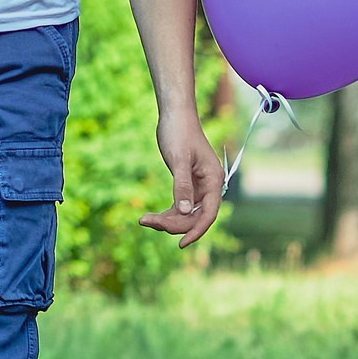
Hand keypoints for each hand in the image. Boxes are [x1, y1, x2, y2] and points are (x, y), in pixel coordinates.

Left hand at [138, 107, 225, 247]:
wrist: (174, 114)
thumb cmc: (179, 132)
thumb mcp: (179, 159)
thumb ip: (182, 185)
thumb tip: (185, 212)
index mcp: (213, 180)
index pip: (209, 214)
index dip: (196, 231)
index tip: (181, 244)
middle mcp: (209, 186)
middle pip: (195, 216)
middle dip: (173, 223)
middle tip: (146, 220)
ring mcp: (198, 186)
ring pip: (186, 214)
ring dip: (167, 220)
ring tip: (143, 219)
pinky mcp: (187, 184)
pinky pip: (180, 206)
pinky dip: (167, 213)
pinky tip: (149, 216)